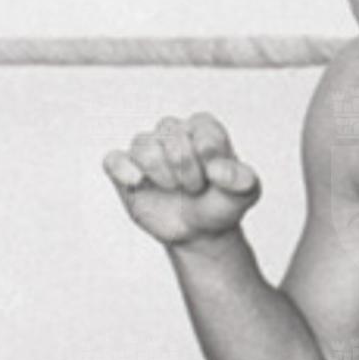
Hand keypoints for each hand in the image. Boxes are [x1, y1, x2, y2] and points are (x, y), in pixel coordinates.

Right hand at [103, 112, 261, 246]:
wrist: (201, 231)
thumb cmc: (222, 204)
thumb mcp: (245, 193)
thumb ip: (242, 179)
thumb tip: (218, 170)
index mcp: (202, 127)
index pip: (201, 132)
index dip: (209, 159)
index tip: (215, 176)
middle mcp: (172, 131)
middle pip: (172, 138)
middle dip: (187, 171)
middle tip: (194, 187)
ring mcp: (147, 149)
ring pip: (144, 147)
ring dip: (162, 174)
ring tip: (174, 188)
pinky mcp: (124, 169)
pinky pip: (113, 160)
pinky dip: (124, 170)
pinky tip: (137, 182)